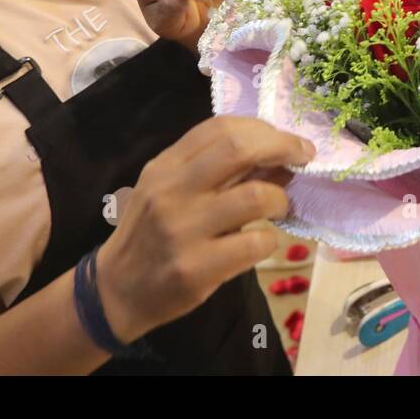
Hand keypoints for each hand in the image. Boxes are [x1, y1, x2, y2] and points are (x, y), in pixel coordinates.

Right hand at [95, 116, 316, 342]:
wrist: (116, 291)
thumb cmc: (151, 234)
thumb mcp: (172, 191)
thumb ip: (218, 171)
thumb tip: (280, 157)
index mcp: (166, 166)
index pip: (221, 128)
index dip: (265, 129)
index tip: (290, 142)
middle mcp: (171, 191)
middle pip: (238, 149)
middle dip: (282, 147)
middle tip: (303, 158)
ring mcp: (182, 230)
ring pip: (255, 197)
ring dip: (279, 200)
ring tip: (277, 209)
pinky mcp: (194, 269)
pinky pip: (254, 244)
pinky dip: (269, 240)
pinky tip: (261, 243)